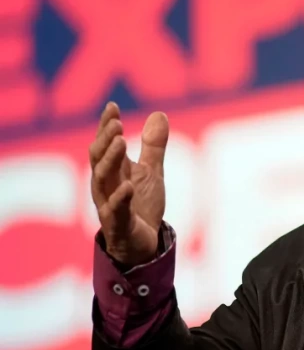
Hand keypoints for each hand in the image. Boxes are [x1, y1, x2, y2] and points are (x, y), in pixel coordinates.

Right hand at [89, 102, 168, 265]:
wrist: (143, 242)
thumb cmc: (141, 205)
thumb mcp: (152, 171)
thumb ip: (153, 145)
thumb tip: (159, 114)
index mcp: (113, 170)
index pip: (105, 144)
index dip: (106, 126)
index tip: (112, 106)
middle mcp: (106, 185)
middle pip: (99, 158)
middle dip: (105, 139)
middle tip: (115, 123)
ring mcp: (109, 203)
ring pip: (103, 180)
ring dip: (110, 160)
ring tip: (121, 141)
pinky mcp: (118, 223)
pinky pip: (117, 209)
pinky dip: (121, 197)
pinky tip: (129, 185)